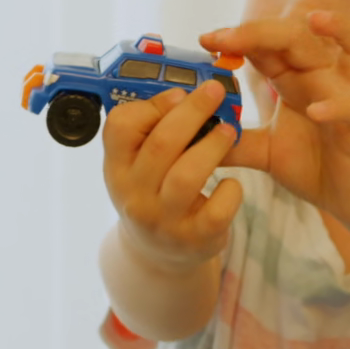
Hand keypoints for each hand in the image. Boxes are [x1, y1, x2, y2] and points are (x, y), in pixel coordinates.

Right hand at [101, 80, 243, 273]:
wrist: (157, 257)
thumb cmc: (153, 194)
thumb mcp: (138, 164)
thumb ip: (153, 129)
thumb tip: (182, 95)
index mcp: (117, 168)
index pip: (120, 127)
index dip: (152, 105)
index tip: (180, 95)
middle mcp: (134, 195)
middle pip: (161, 144)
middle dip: (192, 112)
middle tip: (215, 92)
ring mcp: (163, 220)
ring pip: (187, 176)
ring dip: (213, 147)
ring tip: (229, 131)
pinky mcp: (194, 239)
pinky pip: (216, 211)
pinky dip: (230, 191)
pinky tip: (232, 183)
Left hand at [202, 10, 349, 225]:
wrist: (349, 198)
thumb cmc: (313, 165)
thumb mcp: (264, 152)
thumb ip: (233, 142)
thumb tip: (193, 138)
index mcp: (296, 78)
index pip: (267, 44)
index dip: (238, 36)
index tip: (206, 39)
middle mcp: (323, 78)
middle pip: (299, 36)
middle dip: (261, 31)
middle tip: (226, 37)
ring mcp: (348, 96)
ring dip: (340, 29)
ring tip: (315, 21)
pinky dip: (338, 105)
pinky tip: (316, 111)